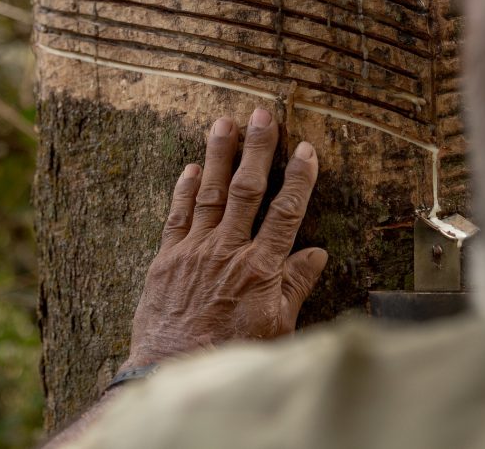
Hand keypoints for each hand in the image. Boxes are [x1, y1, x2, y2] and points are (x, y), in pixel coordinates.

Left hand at [120, 108, 327, 373]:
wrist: (174, 370)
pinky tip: (188, 167)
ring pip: (208, 192)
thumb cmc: (231, 353)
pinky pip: (176, 215)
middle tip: (262, 114)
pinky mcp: (166, 259)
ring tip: (224, 123)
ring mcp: (194, 251)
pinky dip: (182, 189)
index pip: (286, 212)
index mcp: (261, 268)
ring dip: (217, 155)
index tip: (306, 149)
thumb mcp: (277, 327)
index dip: (298, 178)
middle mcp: (228, 251)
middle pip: (246, 190)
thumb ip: (296, 286)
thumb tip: (317, 254)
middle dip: (257, 149)